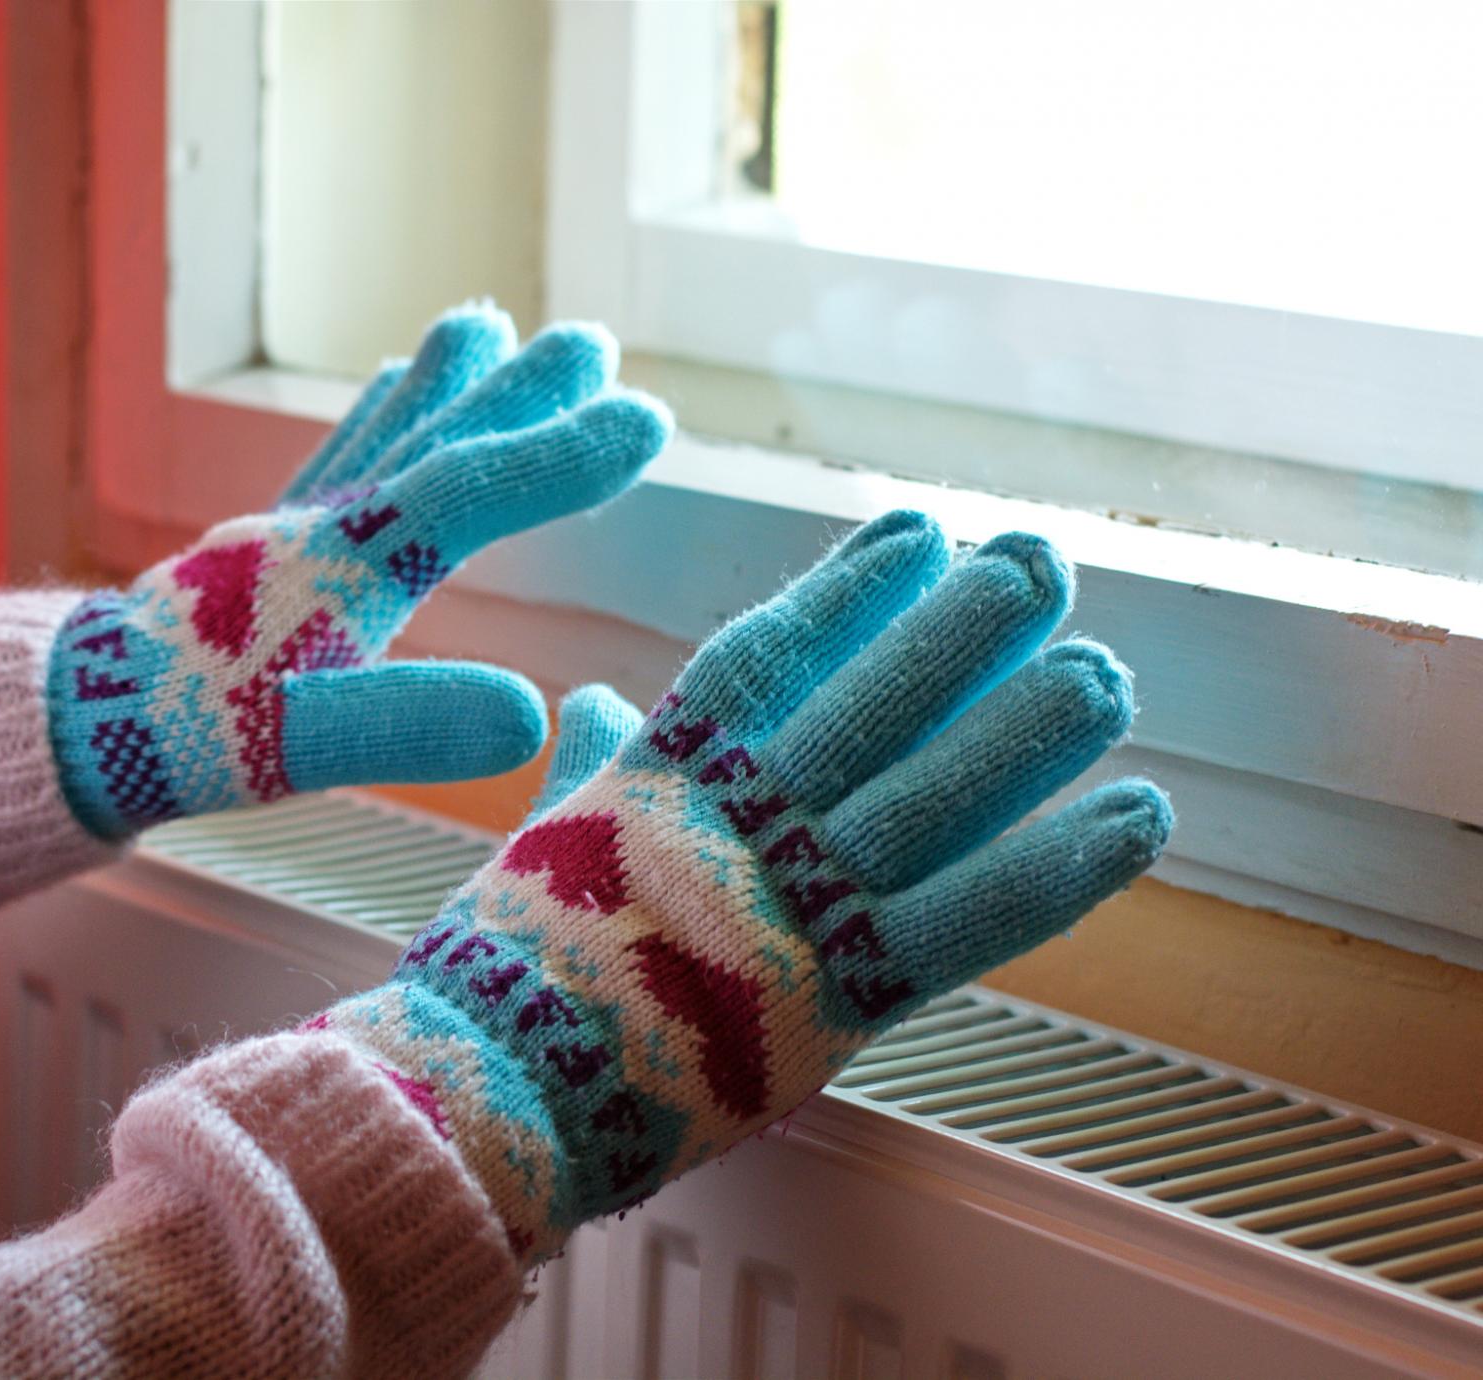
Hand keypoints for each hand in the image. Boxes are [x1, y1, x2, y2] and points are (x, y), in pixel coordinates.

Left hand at [47, 305, 669, 836]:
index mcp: (346, 569)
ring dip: (446, 388)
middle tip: (591, 342)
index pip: (471, 492)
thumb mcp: (302, 747)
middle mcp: (322, 529)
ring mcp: (290, 529)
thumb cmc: (188, 735)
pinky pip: (338, 459)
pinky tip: (393, 397)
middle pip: (438, 443)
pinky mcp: (265, 545)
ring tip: (485, 326)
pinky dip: (380, 418)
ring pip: (385, 438)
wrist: (74, 720)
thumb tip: (529, 715)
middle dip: (520, 398)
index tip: (647, 417)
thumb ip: (409, 724)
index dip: (560, 455)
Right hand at [320, 511, 1171, 1259]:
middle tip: (1039, 561)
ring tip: (1105, 671)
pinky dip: (1061, 867)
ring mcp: (789, 906)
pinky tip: (1138, 815)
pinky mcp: (838, 998)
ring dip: (1027, 732)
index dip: (848, 590)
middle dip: (960, 630)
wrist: (486, 1091)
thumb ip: (594, 762)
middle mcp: (734, 822)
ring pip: (932, 797)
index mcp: (659, 774)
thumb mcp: (540, 838)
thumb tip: (594, 700)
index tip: (916, 531)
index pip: (767, 656)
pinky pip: (970, 920)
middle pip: (871, 705)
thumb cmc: (502, 968)